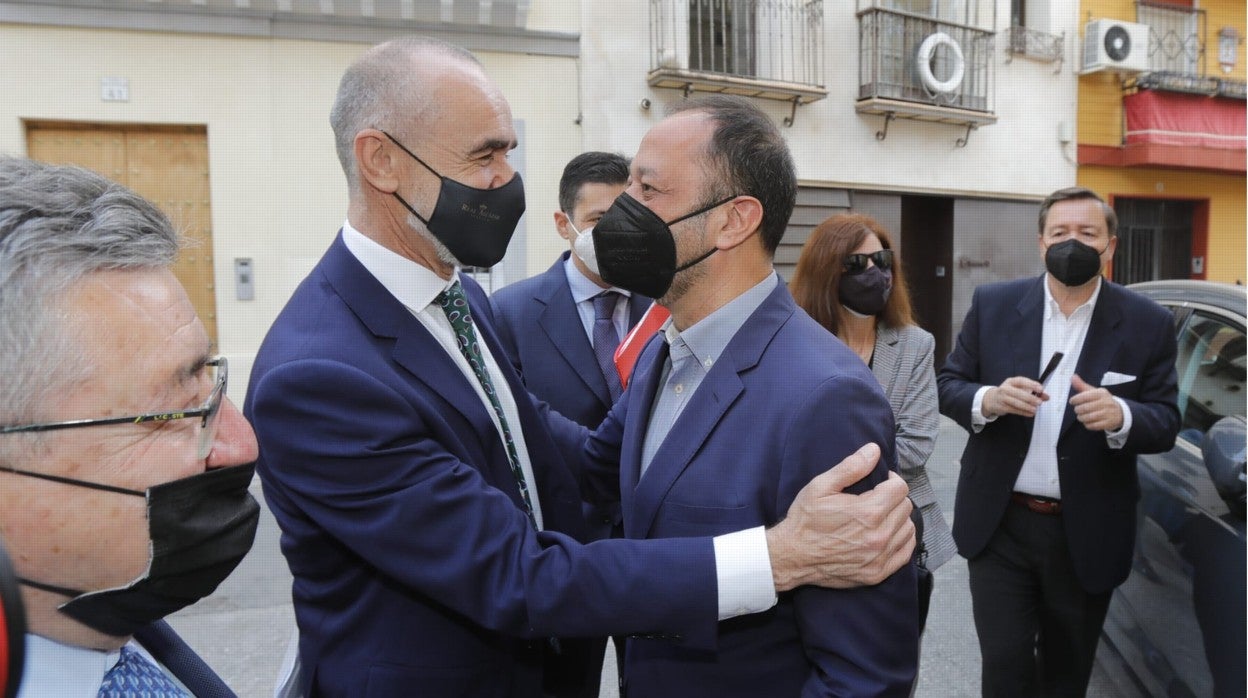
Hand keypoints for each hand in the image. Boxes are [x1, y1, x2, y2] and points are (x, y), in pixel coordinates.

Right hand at [766, 443, 915, 590]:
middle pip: (906, 507)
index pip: (900, 488)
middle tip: (877, 498)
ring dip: (898, 518)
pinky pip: (905, 552)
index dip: (891, 479)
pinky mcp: (878, 573)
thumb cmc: (805, 520)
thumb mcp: (821, 486)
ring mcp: (879, 557)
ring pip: (908, 529)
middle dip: (894, 498)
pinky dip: (902, 540)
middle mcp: (879, 535)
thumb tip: (874, 450)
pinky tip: (887, 533)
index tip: (880, 481)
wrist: (793, 557)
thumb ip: (850, 467)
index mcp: (868, 512)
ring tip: (881, 516)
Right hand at [982, 376, 1046, 417]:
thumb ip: (1034, 392)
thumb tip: (1046, 396)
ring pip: (1015, 403)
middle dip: (1030, 398)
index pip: (1021, 381)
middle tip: (1039, 402)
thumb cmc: (1009, 393)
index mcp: (1011, 382)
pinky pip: (1013, 410)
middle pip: (1018, 393)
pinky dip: (1023, 412)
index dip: (1031, 384)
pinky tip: (1030, 413)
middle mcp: (1006, 388)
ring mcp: (1003, 398)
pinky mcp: (1002, 407)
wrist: (991, 399)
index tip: (1040, 389)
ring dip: (1026, 406)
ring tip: (1034, 409)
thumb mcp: (1019, 389)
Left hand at [1069, 374, 1123, 431]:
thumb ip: (1082, 386)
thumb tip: (1072, 377)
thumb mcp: (1094, 392)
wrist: (1120, 412)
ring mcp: (1108, 414)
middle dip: (1077, 409)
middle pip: (1085, 408)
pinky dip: (1087, 424)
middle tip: (1077, 410)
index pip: (1085, 396)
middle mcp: (1106, 403)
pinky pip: (1093, 426)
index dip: (1075, 399)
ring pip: (1088, 417)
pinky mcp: (1108, 423)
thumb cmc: (1102, 400)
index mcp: (1101, 393)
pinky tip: (1087, 421)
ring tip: (1080, 416)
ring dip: (1081, 417)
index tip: (1072, 401)